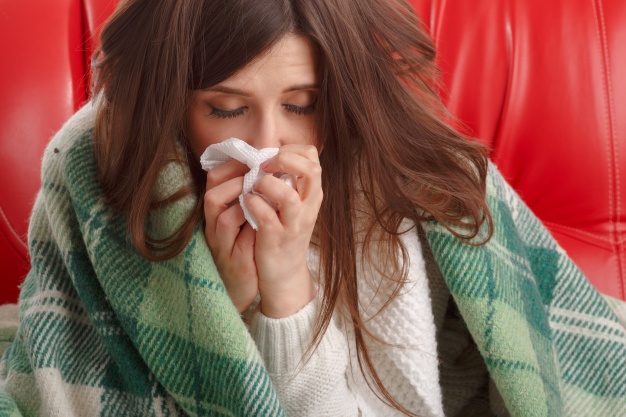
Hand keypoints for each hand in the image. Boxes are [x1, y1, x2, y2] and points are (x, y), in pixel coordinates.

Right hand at [203, 160, 257, 312]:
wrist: (245, 289)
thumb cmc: (247, 250)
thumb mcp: (246, 221)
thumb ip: (250, 198)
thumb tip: (267, 168)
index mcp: (217, 213)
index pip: (215, 179)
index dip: (232, 165)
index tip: (254, 159)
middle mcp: (212, 226)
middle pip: (212, 193)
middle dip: (235, 177)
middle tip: (258, 172)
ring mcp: (220, 243)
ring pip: (220, 211)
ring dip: (241, 196)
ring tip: (260, 191)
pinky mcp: (233, 259)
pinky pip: (234, 234)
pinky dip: (247, 220)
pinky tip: (263, 216)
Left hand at [245, 144, 321, 317]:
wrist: (285, 275)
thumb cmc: (284, 234)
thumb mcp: (293, 205)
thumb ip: (287, 181)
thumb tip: (267, 154)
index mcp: (312, 194)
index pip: (312, 157)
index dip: (290, 149)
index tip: (271, 156)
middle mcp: (308, 207)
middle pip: (311, 170)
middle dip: (284, 160)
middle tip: (264, 166)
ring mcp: (294, 224)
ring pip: (288, 196)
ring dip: (266, 185)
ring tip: (254, 186)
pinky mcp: (276, 239)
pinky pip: (265, 216)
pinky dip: (253, 204)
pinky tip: (246, 203)